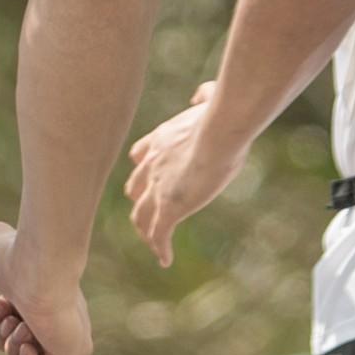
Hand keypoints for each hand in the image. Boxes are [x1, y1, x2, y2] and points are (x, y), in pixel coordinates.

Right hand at [0, 220, 91, 354]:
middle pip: (14, 340)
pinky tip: (28, 339)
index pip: (14, 319)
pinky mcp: (72, 354)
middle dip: (1, 330)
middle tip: (8, 315)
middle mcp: (57, 316)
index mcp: (43, 296)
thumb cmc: (17, 254)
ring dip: (10, 341)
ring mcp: (66, 336)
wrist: (39, 268)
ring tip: (20, 324)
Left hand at [124, 86, 249, 266]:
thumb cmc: (219, 116)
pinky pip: (159, 234)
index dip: (144, 170)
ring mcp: (157, 189)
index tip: (148, 178)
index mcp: (160, 140)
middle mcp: (151, 166)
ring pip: (142, 216)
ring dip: (146, 229)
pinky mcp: (169, 208)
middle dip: (140, 200)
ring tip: (153, 242)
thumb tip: (198, 94)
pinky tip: (165, 260)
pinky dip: (160, 248)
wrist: (218, 133)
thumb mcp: (209, 100)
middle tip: (147, 212)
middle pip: (135, 188)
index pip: (140, 157)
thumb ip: (202, 96)